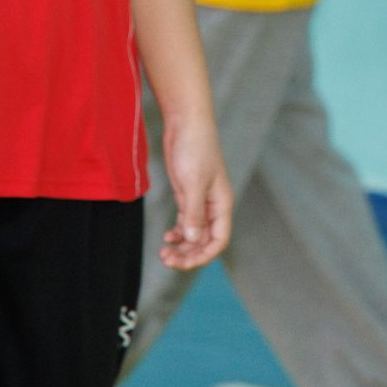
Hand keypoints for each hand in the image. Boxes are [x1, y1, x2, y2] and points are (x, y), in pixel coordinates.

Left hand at [157, 112, 231, 271]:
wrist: (187, 124)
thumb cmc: (195, 149)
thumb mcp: (193, 183)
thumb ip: (193, 213)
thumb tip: (192, 240)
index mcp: (222, 204)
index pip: (219, 240)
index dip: (203, 255)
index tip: (182, 261)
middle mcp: (214, 207)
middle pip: (205, 241)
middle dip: (188, 254)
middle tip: (166, 259)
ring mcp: (200, 201)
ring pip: (195, 234)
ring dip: (182, 247)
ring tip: (164, 252)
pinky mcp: (188, 195)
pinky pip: (186, 223)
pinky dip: (178, 233)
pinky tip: (167, 236)